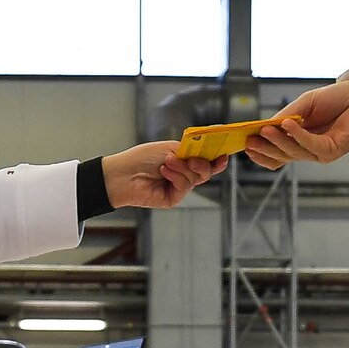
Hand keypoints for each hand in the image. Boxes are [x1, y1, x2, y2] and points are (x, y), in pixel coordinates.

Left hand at [103, 141, 225, 208]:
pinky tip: (164, 172)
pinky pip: (185, 186)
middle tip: (194, 159)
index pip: (206, 159)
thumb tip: (208, 153)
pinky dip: (176, 177)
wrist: (124, 173)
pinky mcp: (173, 198)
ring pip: (197, 178)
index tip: (224, 154)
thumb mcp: (169, 148)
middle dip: (203, 164)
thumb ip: (190, 151)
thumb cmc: (142, 157)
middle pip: (206, 171)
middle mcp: (184, 174)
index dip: (217, 158)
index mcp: (184, 159)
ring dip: (184, 168)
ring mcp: (179, 187)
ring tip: (167, 162)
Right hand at [245, 79, 348, 168]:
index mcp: (300, 140)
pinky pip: (311, 146)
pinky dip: (298, 136)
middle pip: (282, 156)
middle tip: (248, 141)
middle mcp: (309, 149)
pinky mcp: (334, 150)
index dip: (261, 151)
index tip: (244, 143)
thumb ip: (287, 115)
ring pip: (294, 153)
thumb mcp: (305, 105)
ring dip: (278, 142)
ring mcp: (321, 152)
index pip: (276, 153)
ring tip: (264, 130)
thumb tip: (265, 125)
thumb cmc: (337, 99)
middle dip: (264, 149)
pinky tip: (288, 125)